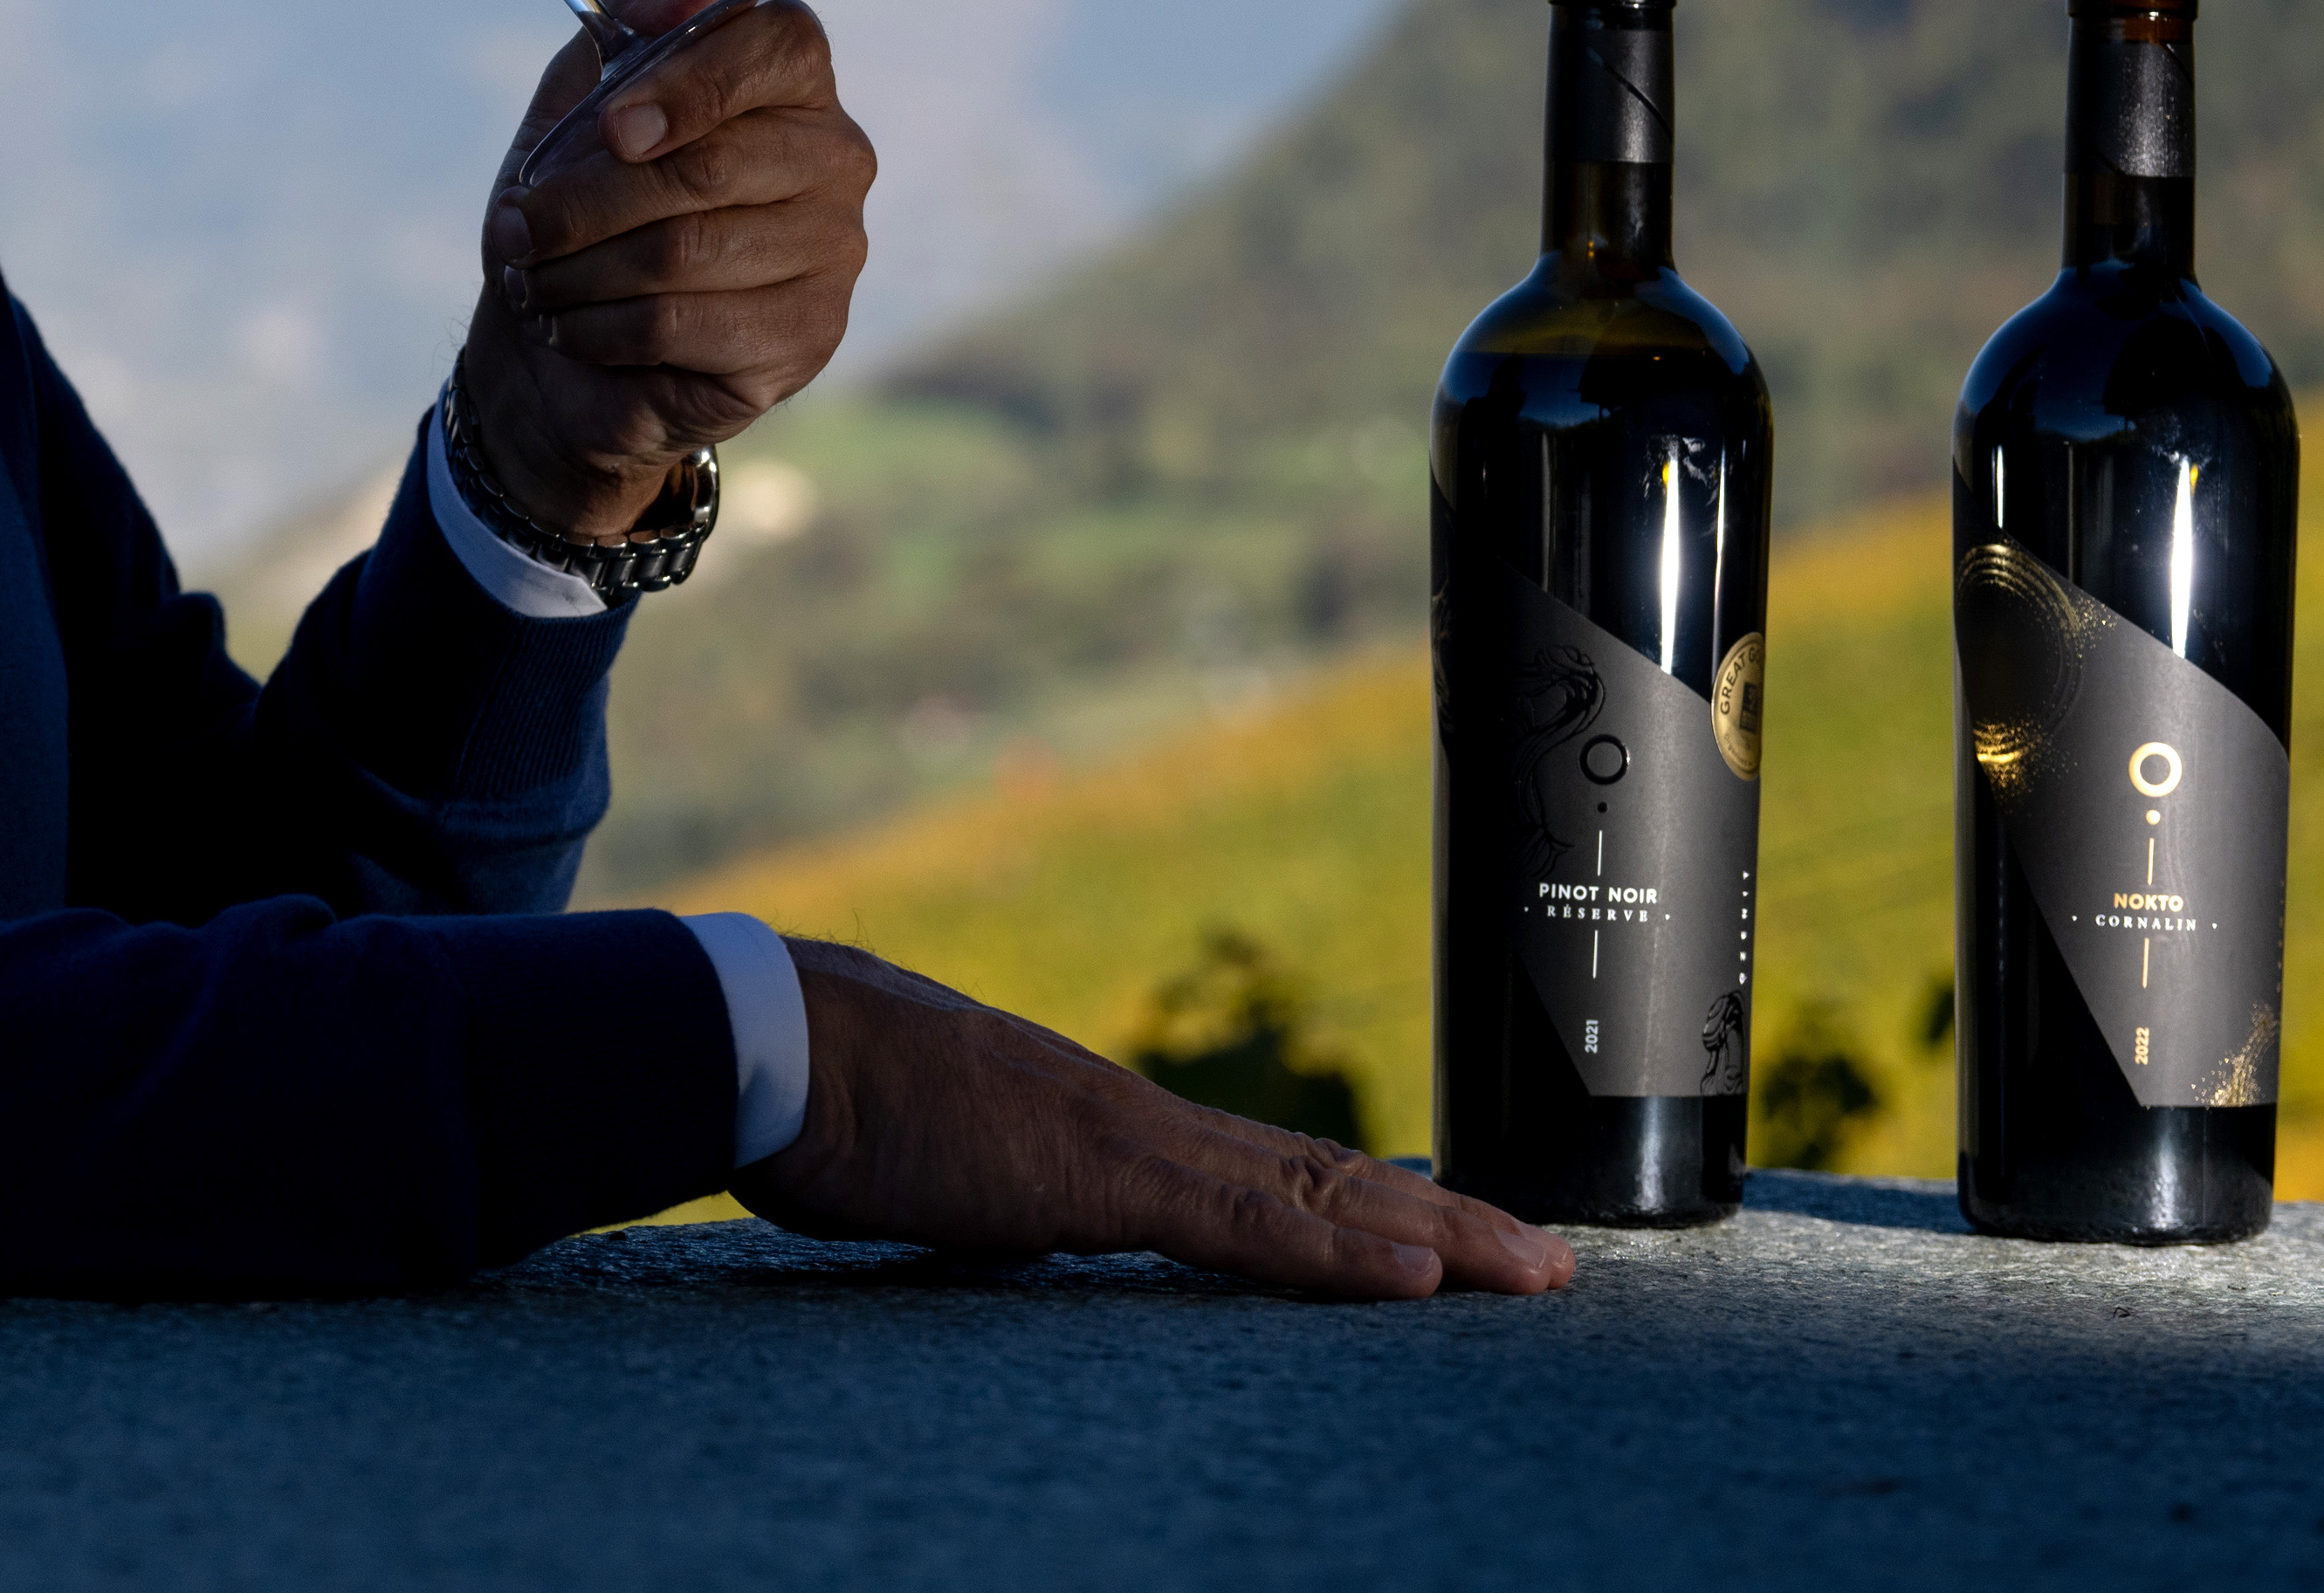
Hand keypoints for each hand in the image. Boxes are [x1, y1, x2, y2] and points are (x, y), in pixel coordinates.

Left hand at [456, 0, 874, 540]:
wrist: (564, 347)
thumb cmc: (582, 209)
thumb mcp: (581, 99)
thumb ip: (633, 22)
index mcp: (792, 81)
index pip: (781, 42)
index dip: (691, 79)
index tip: (612, 128)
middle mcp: (835, 157)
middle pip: (709, 164)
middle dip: (584, 202)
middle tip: (516, 228)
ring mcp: (833, 250)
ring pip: (682, 251)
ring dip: (577, 270)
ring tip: (535, 281)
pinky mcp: (808, 335)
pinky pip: (680, 322)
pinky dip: (599, 327)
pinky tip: (576, 328)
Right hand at [739, 941, 1575, 1301]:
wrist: (771, 1040)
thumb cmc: (827, 1105)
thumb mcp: (940, 1172)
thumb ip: (998, 1198)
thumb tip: (1006, 1227)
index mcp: (1107, 1126)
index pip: (1272, 1176)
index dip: (1375, 1210)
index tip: (1457, 1241)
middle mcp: (1140, 1121)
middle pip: (1327, 1182)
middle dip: (1449, 1227)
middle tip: (1552, 1265)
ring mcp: (1125, 1140)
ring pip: (1314, 1199)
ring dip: (1435, 1241)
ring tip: (1529, 1275)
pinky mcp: (1093, 1174)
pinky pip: (1241, 1229)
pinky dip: (1337, 1258)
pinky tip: (1413, 1281)